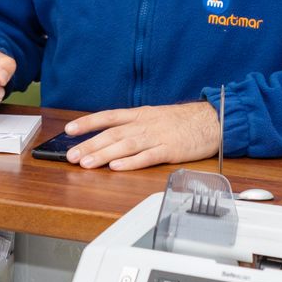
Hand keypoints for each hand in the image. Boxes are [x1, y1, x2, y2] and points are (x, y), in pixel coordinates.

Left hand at [63, 102, 220, 170]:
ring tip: (86, 164)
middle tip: (71, 155)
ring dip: (103, 155)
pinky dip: (130, 162)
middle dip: (90, 145)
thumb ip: (134, 125)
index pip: (108, 117)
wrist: (212, 120)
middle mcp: (144, 124)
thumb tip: (111, 134)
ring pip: (125, 146)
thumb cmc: (184, 121)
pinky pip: (147, 157)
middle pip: (112, 134)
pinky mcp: (169, 150)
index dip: (88, 122)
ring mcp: (157, 137)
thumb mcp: (155, 116)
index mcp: (140, 115)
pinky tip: (116, 167)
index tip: (69, 129)